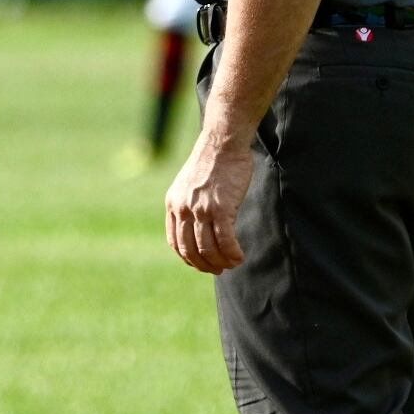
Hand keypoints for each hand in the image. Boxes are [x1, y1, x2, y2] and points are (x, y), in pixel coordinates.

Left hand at [164, 126, 253, 273]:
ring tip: (232, 264)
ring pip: (208, 248)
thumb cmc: (211, 163)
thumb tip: (197, 228)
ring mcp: (201, 210)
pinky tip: (240, 257)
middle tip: (218, 269)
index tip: (200, 264)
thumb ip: (189, 205)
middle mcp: (184, 209)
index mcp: (173, 204)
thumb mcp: (189, 185)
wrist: (222, 144)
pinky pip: (225, 241)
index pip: (175, 242)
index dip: (188, 258)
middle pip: (190, 249)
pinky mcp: (221, 208)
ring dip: (221, 262)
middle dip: (205, 265)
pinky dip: (232, 254)